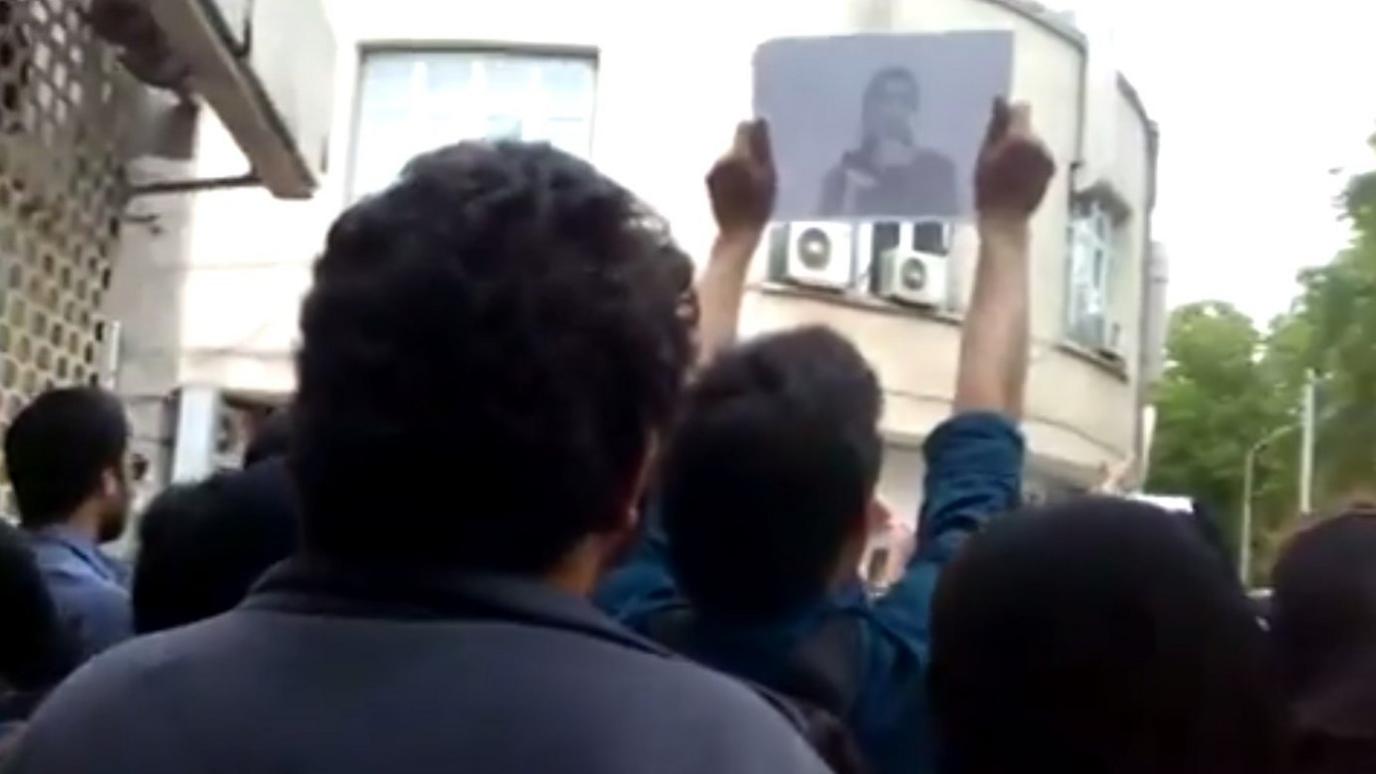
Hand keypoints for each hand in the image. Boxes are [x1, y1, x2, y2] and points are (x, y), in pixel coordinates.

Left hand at [707, 119, 776, 241]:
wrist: (737, 232)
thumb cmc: (759, 206)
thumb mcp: (769, 176)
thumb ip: (763, 147)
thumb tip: (759, 121)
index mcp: (737, 154)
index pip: (744, 128)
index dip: (755, 132)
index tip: (764, 141)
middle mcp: (721, 158)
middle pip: (736, 142)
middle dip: (747, 147)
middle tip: (761, 162)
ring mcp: (713, 170)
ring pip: (729, 155)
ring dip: (739, 160)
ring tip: (752, 177)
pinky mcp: (709, 181)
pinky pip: (723, 168)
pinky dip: (732, 172)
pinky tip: (740, 186)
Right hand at [975, 99, 1054, 219]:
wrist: (1006, 220)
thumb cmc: (988, 188)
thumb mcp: (984, 156)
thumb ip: (994, 127)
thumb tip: (1000, 102)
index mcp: (1021, 136)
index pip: (1021, 109)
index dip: (1009, 114)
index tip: (998, 124)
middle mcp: (1039, 142)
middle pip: (1028, 127)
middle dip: (1016, 133)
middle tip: (1000, 150)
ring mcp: (1047, 157)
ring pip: (1034, 142)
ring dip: (1024, 148)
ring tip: (1009, 165)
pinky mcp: (1051, 170)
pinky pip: (1039, 156)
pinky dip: (1031, 160)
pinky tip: (1019, 175)